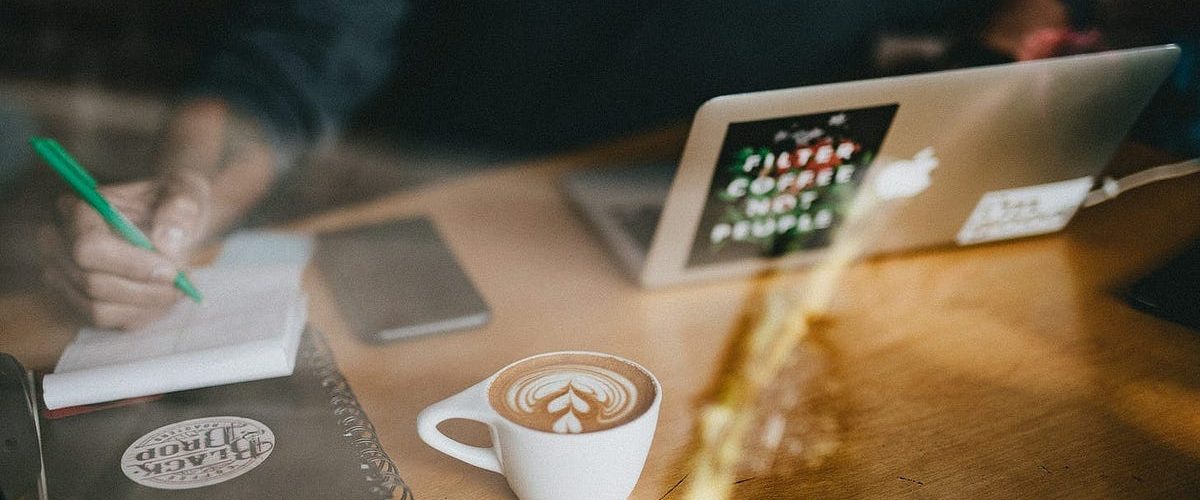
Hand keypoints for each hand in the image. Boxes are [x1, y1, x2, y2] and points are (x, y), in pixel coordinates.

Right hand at [38, 172, 211, 328]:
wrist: (173, 219)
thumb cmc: (175, 202)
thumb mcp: (187, 193)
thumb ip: (181, 209)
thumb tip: (167, 242)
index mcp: (84, 209)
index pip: (89, 247)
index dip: (131, 265)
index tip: (172, 271)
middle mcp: (64, 243)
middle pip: (92, 283)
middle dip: (143, 290)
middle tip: (183, 282)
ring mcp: (68, 276)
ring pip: (98, 310)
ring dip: (146, 305)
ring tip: (179, 287)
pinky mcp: (82, 301)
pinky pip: (109, 321)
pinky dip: (143, 314)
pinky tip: (165, 296)